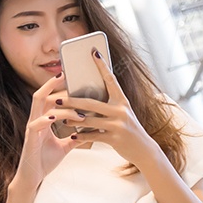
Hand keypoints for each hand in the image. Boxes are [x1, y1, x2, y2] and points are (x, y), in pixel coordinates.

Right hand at [15, 73, 86, 187]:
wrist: (33, 178)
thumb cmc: (45, 161)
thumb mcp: (64, 147)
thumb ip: (75, 138)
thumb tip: (90, 133)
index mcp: (43, 120)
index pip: (49, 98)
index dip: (57, 87)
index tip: (70, 76)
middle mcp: (36, 120)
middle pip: (41, 95)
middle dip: (53, 84)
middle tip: (67, 75)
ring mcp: (32, 128)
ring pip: (39, 105)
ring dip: (56, 102)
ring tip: (72, 99)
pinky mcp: (30, 139)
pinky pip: (35, 124)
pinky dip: (46, 119)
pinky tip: (55, 117)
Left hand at [63, 48, 160, 168]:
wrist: (144, 150)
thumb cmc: (128, 129)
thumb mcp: (122, 113)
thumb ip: (109, 104)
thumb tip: (88, 96)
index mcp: (122, 100)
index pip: (111, 79)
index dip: (102, 66)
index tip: (93, 53)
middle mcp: (121, 110)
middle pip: (91, 103)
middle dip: (72, 101)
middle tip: (58, 99)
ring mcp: (118, 125)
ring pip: (89, 120)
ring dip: (73, 120)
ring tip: (62, 119)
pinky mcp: (115, 139)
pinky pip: (93, 136)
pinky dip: (81, 136)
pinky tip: (73, 136)